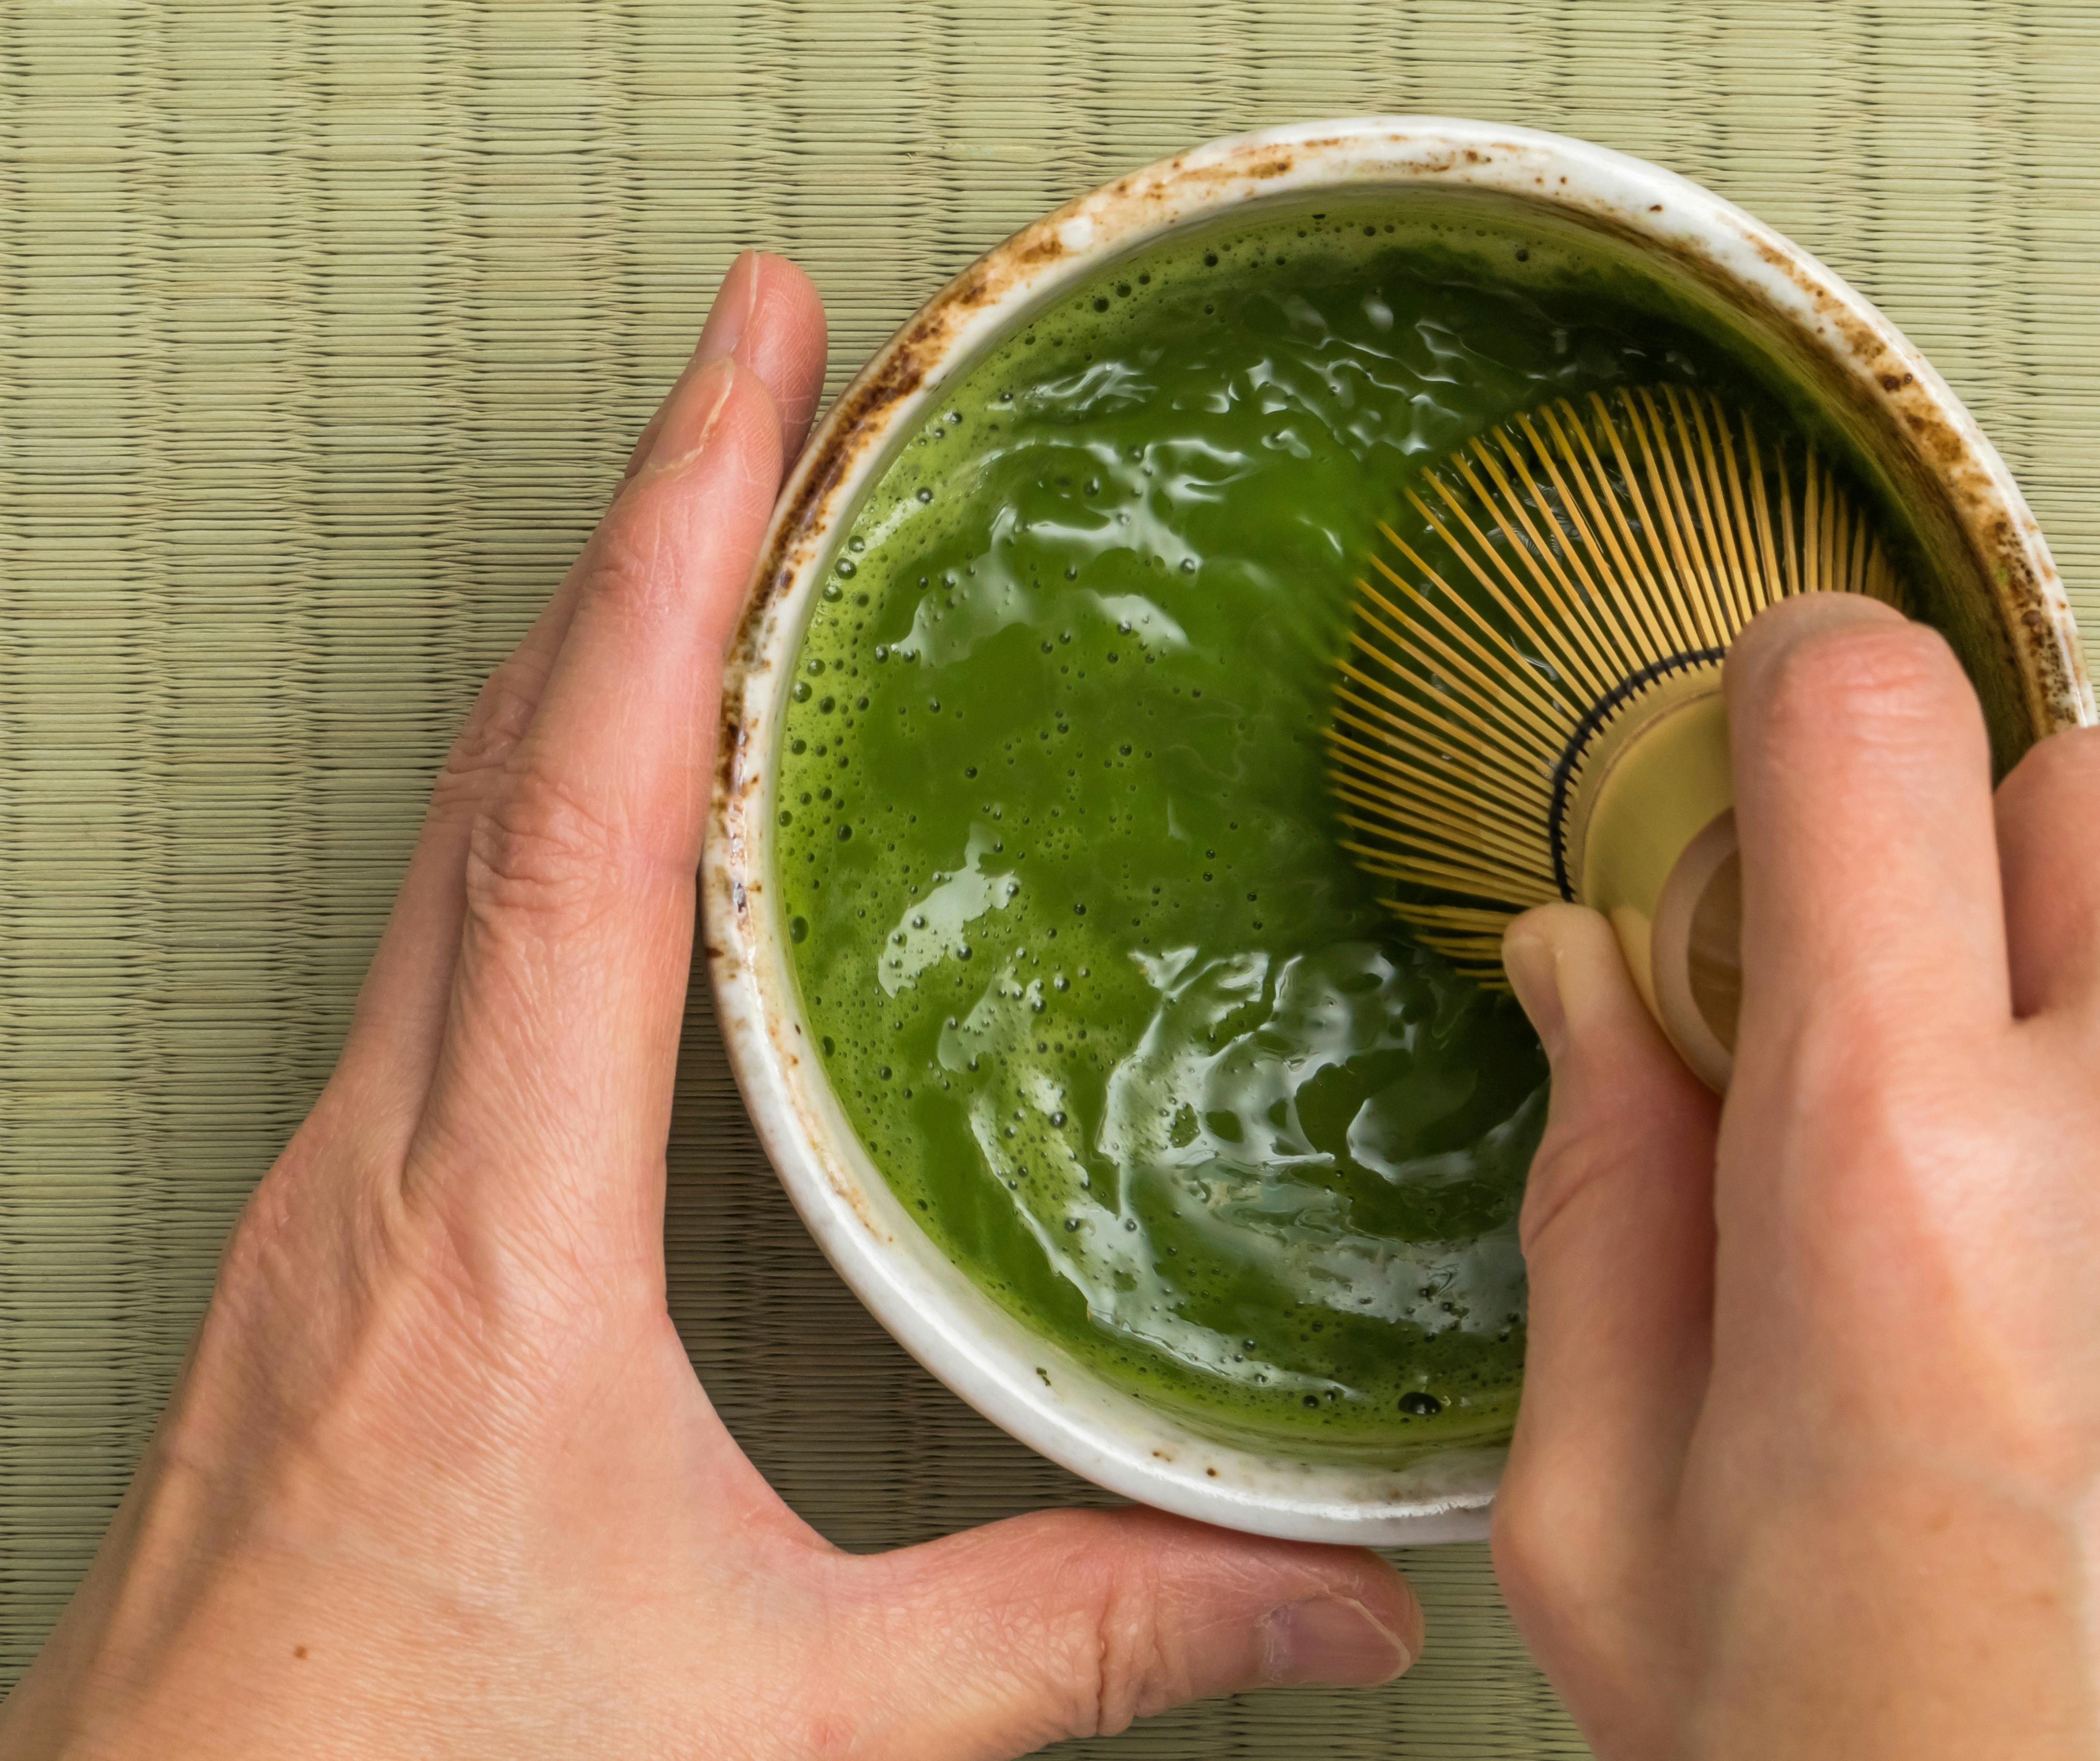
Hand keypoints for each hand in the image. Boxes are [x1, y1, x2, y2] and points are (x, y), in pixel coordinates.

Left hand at [0, 254, 1418, 1760]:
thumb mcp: (783, 1713)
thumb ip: (1066, 1637)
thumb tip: (1326, 1605)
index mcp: (494, 1221)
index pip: (585, 803)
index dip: (676, 555)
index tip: (755, 368)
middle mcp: (383, 1150)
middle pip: (506, 755)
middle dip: (646, 524)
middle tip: (769, 363)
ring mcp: (335, 1175)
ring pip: (456, 829)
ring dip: (585, 649)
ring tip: (714, 516)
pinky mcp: (337, 1220)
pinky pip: (439, 932)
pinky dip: (537, 795)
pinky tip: (609, 789)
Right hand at [1491, 594, 2099, 1757]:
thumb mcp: (1618, 1534)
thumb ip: (1599, 1202)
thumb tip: (1591, 981)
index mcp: (1897, 1173)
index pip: (1863, 724)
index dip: (1796, 698)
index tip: (1773, 761)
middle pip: (2092, 773)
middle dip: (1980, 859)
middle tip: (1914, 1037)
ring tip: (2070, 1227)